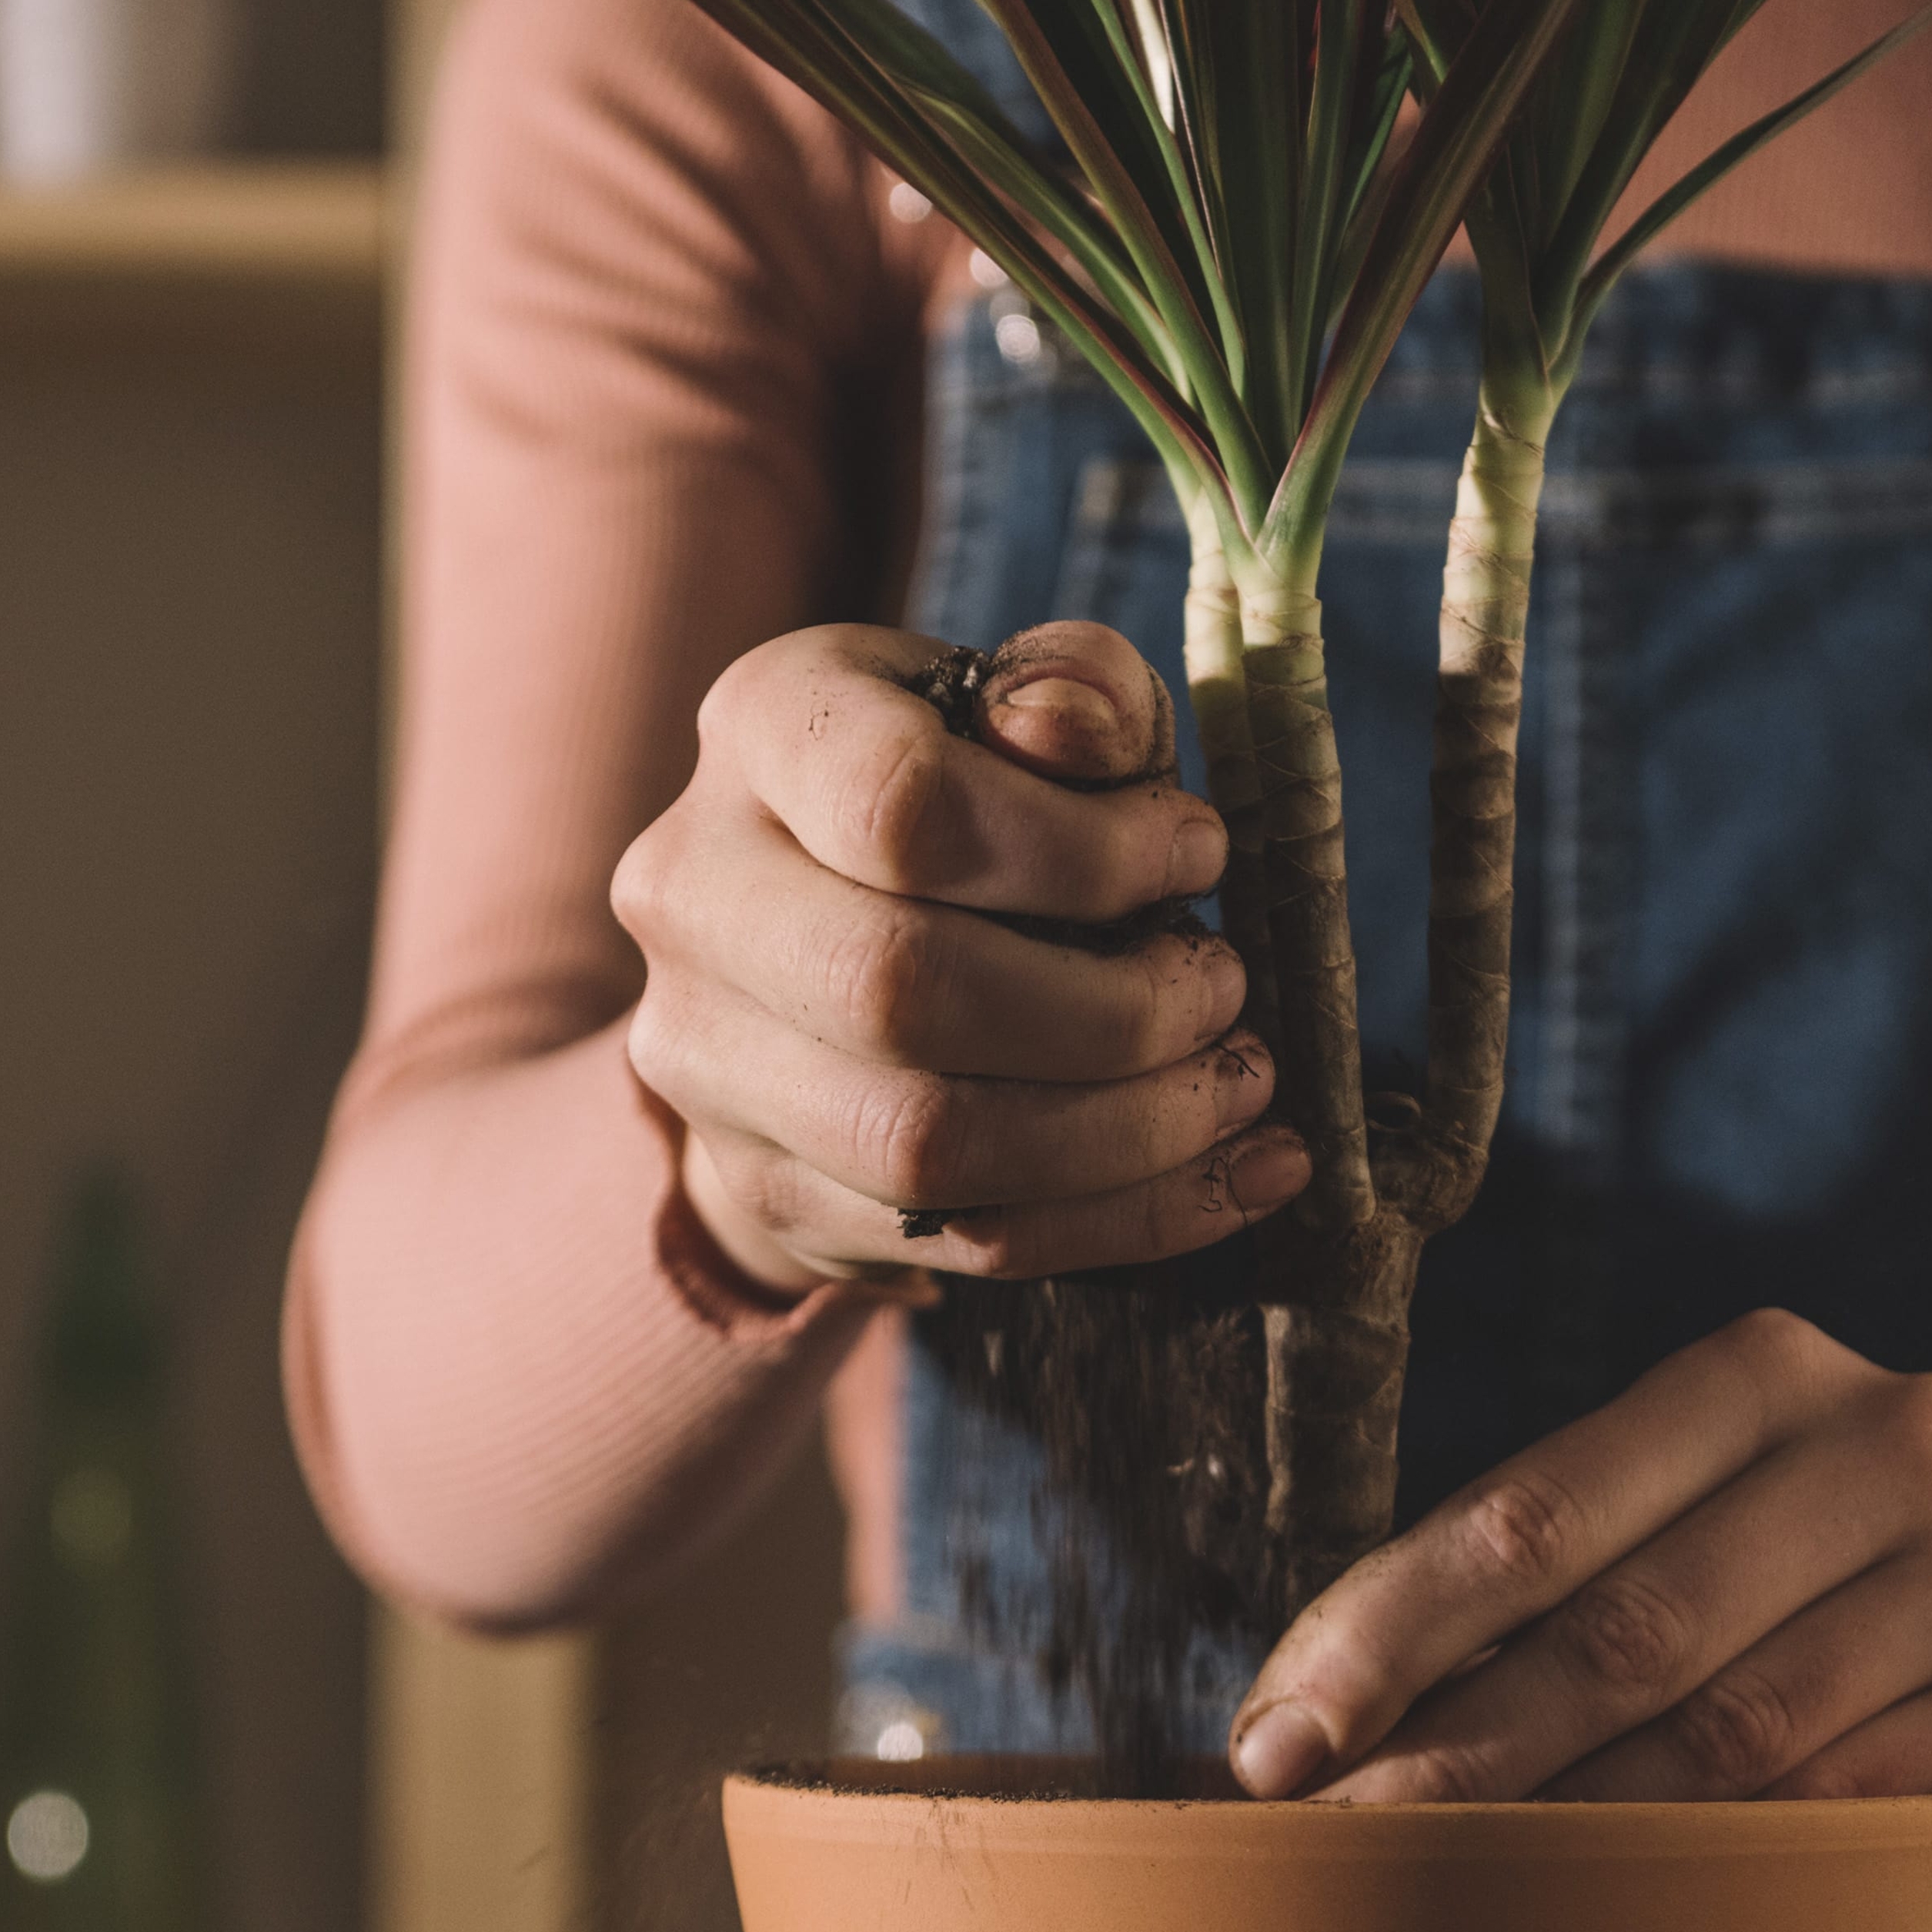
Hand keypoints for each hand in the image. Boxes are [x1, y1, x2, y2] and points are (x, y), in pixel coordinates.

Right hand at [612, 618, 1309, 1297]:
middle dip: (1112, 1012)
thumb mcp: (1026, 706)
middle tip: (1223, 994)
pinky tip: (1232, 1181)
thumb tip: (1084, 735)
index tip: (1197, 854)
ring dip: (1126, 1134)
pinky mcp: (769, 1189)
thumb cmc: (962, 801)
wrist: (807, 959)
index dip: (1082, 850)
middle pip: (902, 990)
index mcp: (762, 730)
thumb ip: (1078, 691)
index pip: (901, 805)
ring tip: (1235, 1089)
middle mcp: (695, 892)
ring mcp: (709, 1059)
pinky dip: (1125, 1219)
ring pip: (925, 1145)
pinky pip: (962, 1239)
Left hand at [1228, 1310, 1931, 1862]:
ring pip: (1732, 1728)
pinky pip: (1850, 1803)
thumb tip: (1306, 1720)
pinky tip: (1628, 1917)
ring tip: (1448, 1902)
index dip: (1385, 1634)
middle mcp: (1888, 1433)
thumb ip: (1555, 1583)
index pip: (1529, 1513)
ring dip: (1574, 1830)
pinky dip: (1728, 1867)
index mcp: (1759, 1373)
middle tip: (1336, 1854)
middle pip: (1622, 1626)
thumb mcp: (1713, 1525)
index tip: (1273, 1747)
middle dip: (1456, 1754)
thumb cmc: (1829, 1581)